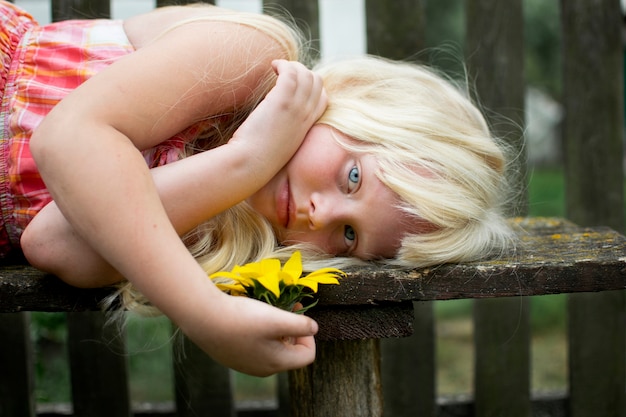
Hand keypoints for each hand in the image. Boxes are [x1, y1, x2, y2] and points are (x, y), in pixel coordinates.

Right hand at [184, 290, 317, 376]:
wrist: (203, 318)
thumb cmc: (243, 319)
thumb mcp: (278, 319)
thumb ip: (301, 325)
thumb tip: (314, 328)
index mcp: (277, 363)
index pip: (307, 355)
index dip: (309, 334)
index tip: (299, 313)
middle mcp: (262, 369)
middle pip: (289, 352)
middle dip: (292, 329)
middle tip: (286, 308)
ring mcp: (245, 364)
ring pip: (272, 348)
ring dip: (276, 329)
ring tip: (268, 310)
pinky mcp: (232, 356)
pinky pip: (255, 346)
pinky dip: (259, 332)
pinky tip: (250, 317)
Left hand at [229, 60, 326, 174]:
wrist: (251, 164)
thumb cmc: (259, 156)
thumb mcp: (281, 142)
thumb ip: (286, 126)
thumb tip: (277, 117)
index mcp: (307, 126)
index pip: (323, 98)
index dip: (311, 87)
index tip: (293, 85)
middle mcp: (306, 115)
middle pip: (317, 82)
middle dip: (302, 71)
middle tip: (283, 73)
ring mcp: (296, 108)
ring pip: (306, 74)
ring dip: (292, 66)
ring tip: (277, 68)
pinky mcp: (281, 101)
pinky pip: (290, 72)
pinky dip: (283, 64)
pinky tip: (272, 66)